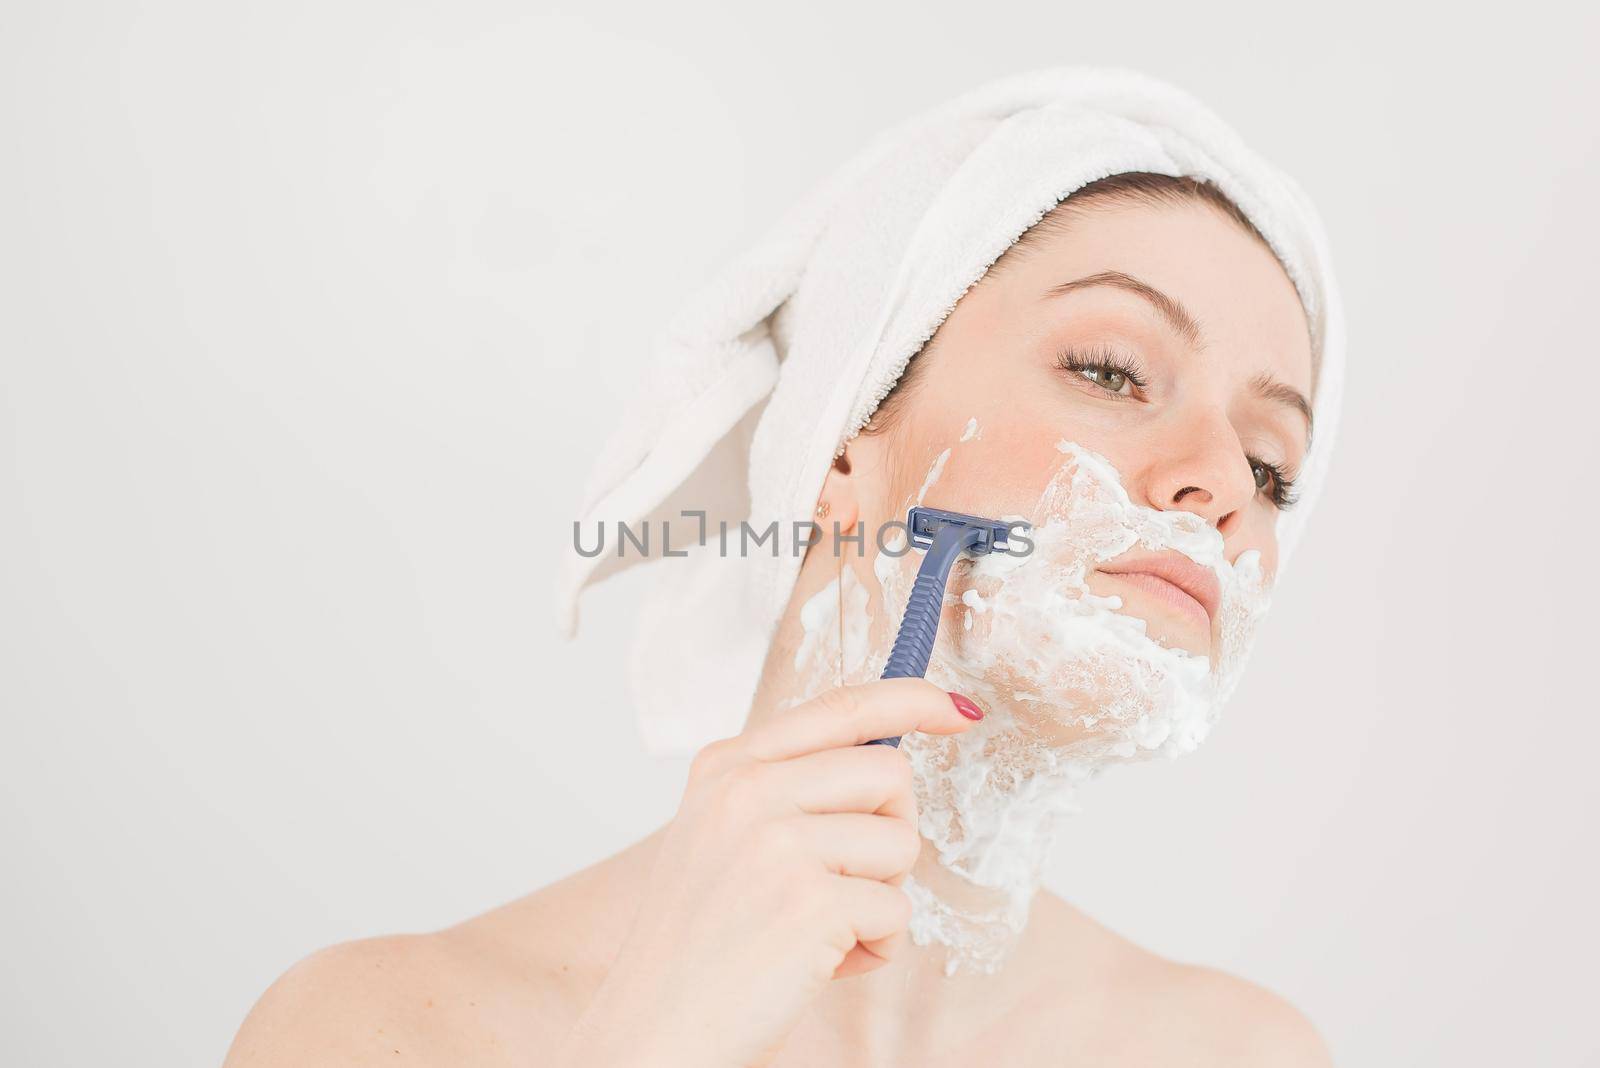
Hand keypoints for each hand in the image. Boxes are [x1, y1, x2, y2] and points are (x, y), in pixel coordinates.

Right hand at [555, 678, 982, 1066]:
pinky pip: (897, 911)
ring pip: (901, 843)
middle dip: (892, 831)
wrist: (657, 1029)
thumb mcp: (724, 832)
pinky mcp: (809, 902)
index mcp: (727, 765)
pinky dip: (875, 948)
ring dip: (881, 897)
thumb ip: (790, 786)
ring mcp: (776, 843)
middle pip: (889, 772)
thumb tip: (890, 756)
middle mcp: (747, 790)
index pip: (842, 706)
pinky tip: (821, 964)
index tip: (958, 708)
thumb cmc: (702, 941)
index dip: (912, 699)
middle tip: (848, 879)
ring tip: (820, 929)